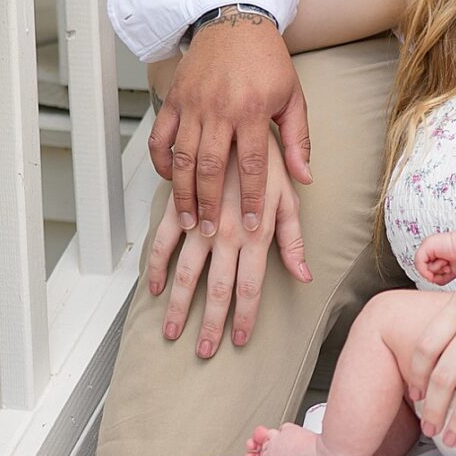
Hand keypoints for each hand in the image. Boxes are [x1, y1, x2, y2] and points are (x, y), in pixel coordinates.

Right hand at [146, 135, 308, 357]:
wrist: (233, 105)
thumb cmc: (266, 149)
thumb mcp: (290, 192)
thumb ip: (293, 236)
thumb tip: (304, 274)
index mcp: (257, 229)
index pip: (250, 285)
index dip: (244, 317)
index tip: (237, 341)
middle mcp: (227, 229)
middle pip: (217, 287)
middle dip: (210, 323)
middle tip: (203, 351)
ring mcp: (199, 217)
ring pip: (184, 271)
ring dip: (176, 304)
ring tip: (171, 330)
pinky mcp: (177, 201)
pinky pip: (161, 239)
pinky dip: (154, 264)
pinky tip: (151, 287)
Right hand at [150, 18, 309, 239]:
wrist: (235, 20)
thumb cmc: (267, 61)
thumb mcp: (293, 97)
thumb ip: (298, 140)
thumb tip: (305, 178)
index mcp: (252, 110)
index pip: (252, 165)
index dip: (250, 198)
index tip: (251, 225)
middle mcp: (219, 109)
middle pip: (210, 167)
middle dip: (209, 205)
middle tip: (210, 232)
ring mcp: (192, 104)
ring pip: (182, 157)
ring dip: (183, 192)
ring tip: (187, 219)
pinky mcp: (174, 98)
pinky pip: (159, 136)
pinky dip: (161, 161)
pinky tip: (169, 180)